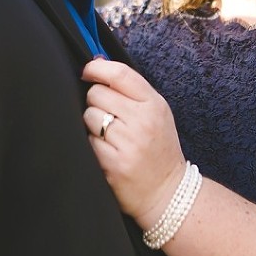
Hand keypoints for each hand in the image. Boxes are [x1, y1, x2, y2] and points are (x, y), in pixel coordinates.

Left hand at [82, 59, 186, 227]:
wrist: (168, 193)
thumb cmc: (159, 149)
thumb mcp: (156, 113)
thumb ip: (130, 89)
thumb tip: (97, 61)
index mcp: (154, 104)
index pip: (120, 73)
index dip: (96, 68)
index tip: (87, 72)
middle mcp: (142, 121)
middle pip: (98, 93)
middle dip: (96, 102)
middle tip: (107, 116)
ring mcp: (128, 143)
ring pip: (89, 116)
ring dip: (92, 124)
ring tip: (109, 136)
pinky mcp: (113, 164)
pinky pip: (88, 141)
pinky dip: (92, 145)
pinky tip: (107, 152)